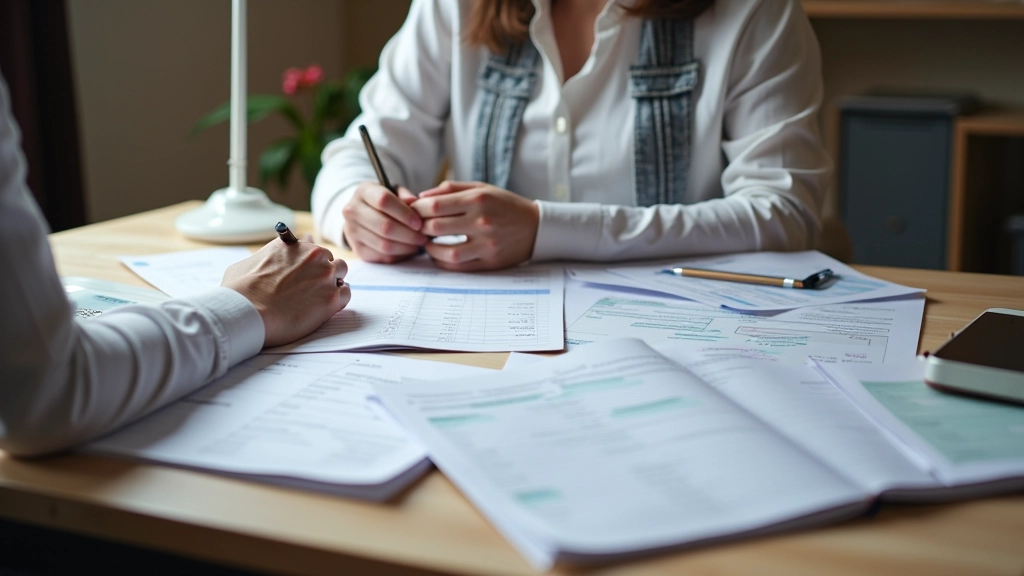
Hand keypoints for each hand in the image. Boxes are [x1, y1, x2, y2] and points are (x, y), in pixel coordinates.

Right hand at [221, 237, 350, 347]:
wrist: (247, 313)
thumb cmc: (241, 292)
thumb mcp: (246, 265)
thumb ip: (264, 260)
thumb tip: (264, 265)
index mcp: (292, 245)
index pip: (311, 244)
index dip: (309, 258)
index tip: (307, 267)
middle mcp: (313, 255)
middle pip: (329, 258)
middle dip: (323, 270)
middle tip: (313, 285)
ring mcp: (325, 276)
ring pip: (341, 272)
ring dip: (334, 281)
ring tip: (323, 294)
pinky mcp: (332, 298)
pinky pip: (346, 293)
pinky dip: (340, 298)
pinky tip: (330, 305)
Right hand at [342, 182, 428, 263]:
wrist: (363, 215)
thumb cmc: (385, 202)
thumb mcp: (394, 192)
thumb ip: (404, 196)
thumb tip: (414, 202)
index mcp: (363, 191)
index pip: (384, 200)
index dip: (404, 213)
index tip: (419, 222)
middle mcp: (352, 210)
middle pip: (384, 226)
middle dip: (409, 234)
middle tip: (424, 237)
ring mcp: (352, 231)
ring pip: (384, 244)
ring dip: (406, 246)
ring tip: (418, 243)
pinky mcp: (357, 249)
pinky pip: (382, 256)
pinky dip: (399, 255)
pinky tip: (408, 249)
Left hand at [412, 181, 538, 270]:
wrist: (536, 227)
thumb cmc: (504, 205)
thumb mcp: (481, 188)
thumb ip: (450, 189)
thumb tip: (421, 197)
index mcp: (478, 200)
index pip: (435, 205)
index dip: (417, 209)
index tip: (412, 212)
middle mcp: (482, 222)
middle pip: (435, 227)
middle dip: (419, 228)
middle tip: (416, 228)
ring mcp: (487, 244)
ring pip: (446, 251)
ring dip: (429, 248)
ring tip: (427, 243)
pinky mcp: (490, 262)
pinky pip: (459, 266)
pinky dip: (443, 262)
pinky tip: (439, 256)